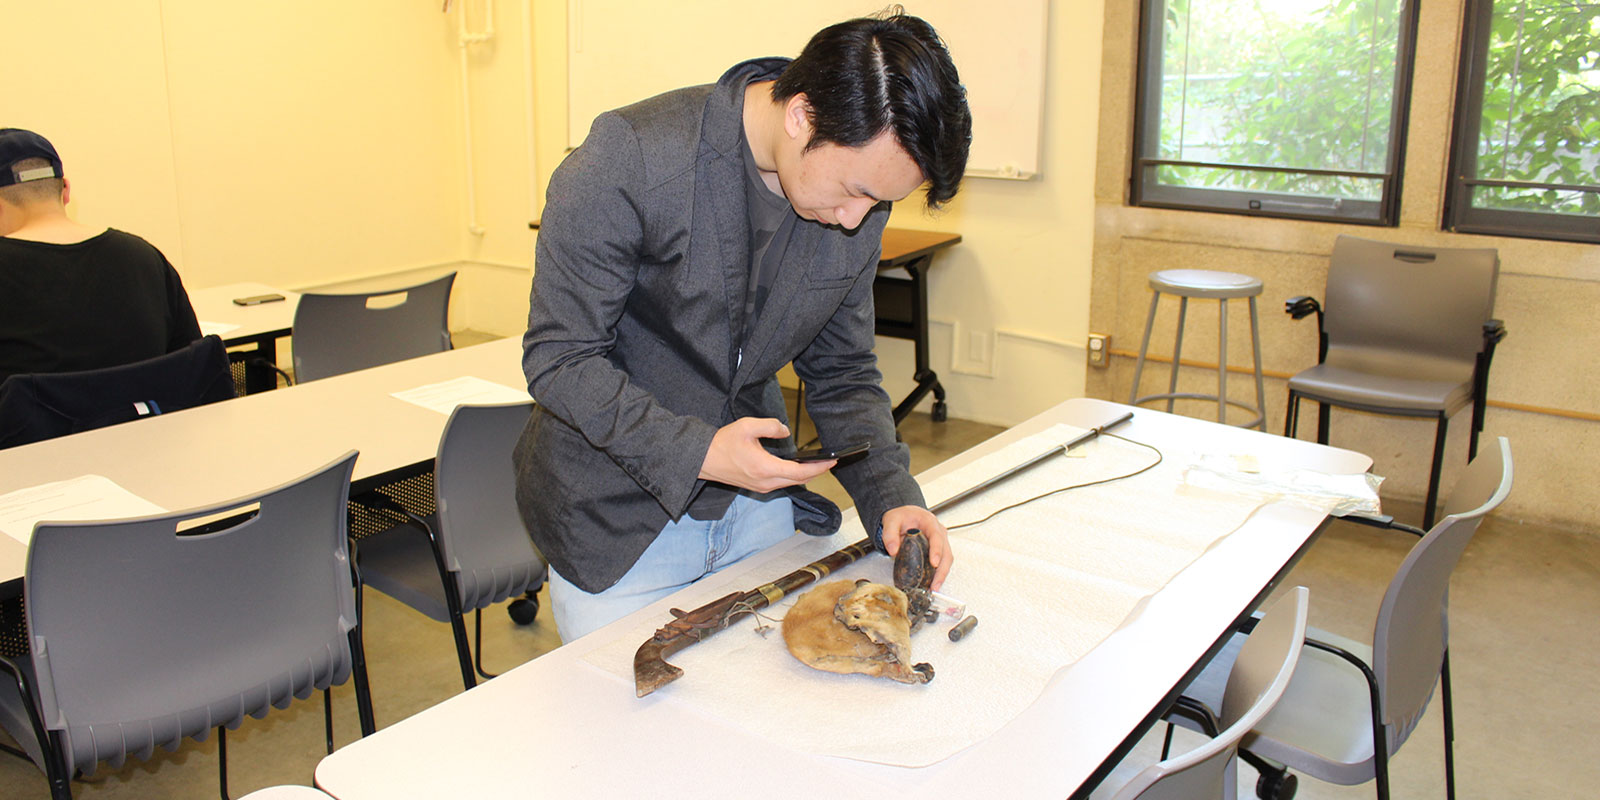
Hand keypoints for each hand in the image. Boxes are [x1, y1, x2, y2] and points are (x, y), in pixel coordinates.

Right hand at [698, 417, 833, 492]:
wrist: (704, 459)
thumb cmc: (723, 443)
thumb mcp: (747, 426)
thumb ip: (771, 426)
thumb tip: (786, 431)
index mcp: (765, 468)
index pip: (800, 472)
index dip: (819, 468)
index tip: (832, 461)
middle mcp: (766, 482)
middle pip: (799, 480)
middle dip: (816, 471)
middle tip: (830, 461)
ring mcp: (762, 487)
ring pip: (791, 483)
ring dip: (805, 475)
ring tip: (818, 464)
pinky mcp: (758, 487)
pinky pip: (781, 483)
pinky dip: (794, 477)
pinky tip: (798, 468)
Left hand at [880, 505, 952, 590]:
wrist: (904, 516)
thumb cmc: (901, 516)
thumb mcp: (891, 521)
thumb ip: (889, 534)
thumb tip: (893, 550)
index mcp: (929, 522)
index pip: (937, 537)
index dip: (936, 550)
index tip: (934, 563)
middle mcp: (939, 531)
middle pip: (946, 552)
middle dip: (942, 570)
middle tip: (934, 584)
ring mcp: (941, 541)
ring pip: (947, 559)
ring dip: (942, 574)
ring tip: (934, 587)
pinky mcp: (939, 549)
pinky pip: (942, 562)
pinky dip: (939, 573)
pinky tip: (932, 583)